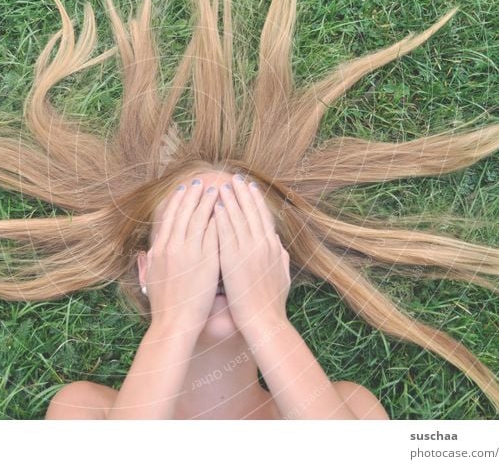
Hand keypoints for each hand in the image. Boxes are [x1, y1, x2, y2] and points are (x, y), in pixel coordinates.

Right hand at [139, 178, 219, 333]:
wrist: (173, 323)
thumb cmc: (164, 306)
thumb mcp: (150, 280)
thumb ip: (149, 263)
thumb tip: (146, 253)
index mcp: (159, 250)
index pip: (169, 218)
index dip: (177, 202)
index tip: (183, 189)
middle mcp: (172, 247)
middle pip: (183, 213)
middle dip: (192, 195)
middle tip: (199, 181)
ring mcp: (189, 252)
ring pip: (199, 219)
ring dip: (207, 202)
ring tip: (215, 189)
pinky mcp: (205, 261)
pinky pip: (213, 234)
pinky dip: (218, 220)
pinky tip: (226, 210)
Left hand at [214, 175, 290, 332]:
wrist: (263, 321)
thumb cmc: (272, 305)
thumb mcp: (283, 277)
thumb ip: (280, 259)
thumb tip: (279, 247)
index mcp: (273, 248)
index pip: (264, 218)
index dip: (256, 201)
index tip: (250, 187)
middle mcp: (262, 245)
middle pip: (252, 212)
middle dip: (243, 194)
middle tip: (235, 178)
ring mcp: (248, 251)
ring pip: (238, 219)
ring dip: (230, 200)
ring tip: (222, 186)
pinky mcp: (233, 260)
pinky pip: (226, 233)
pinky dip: (221, 218)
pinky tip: (215, 207)